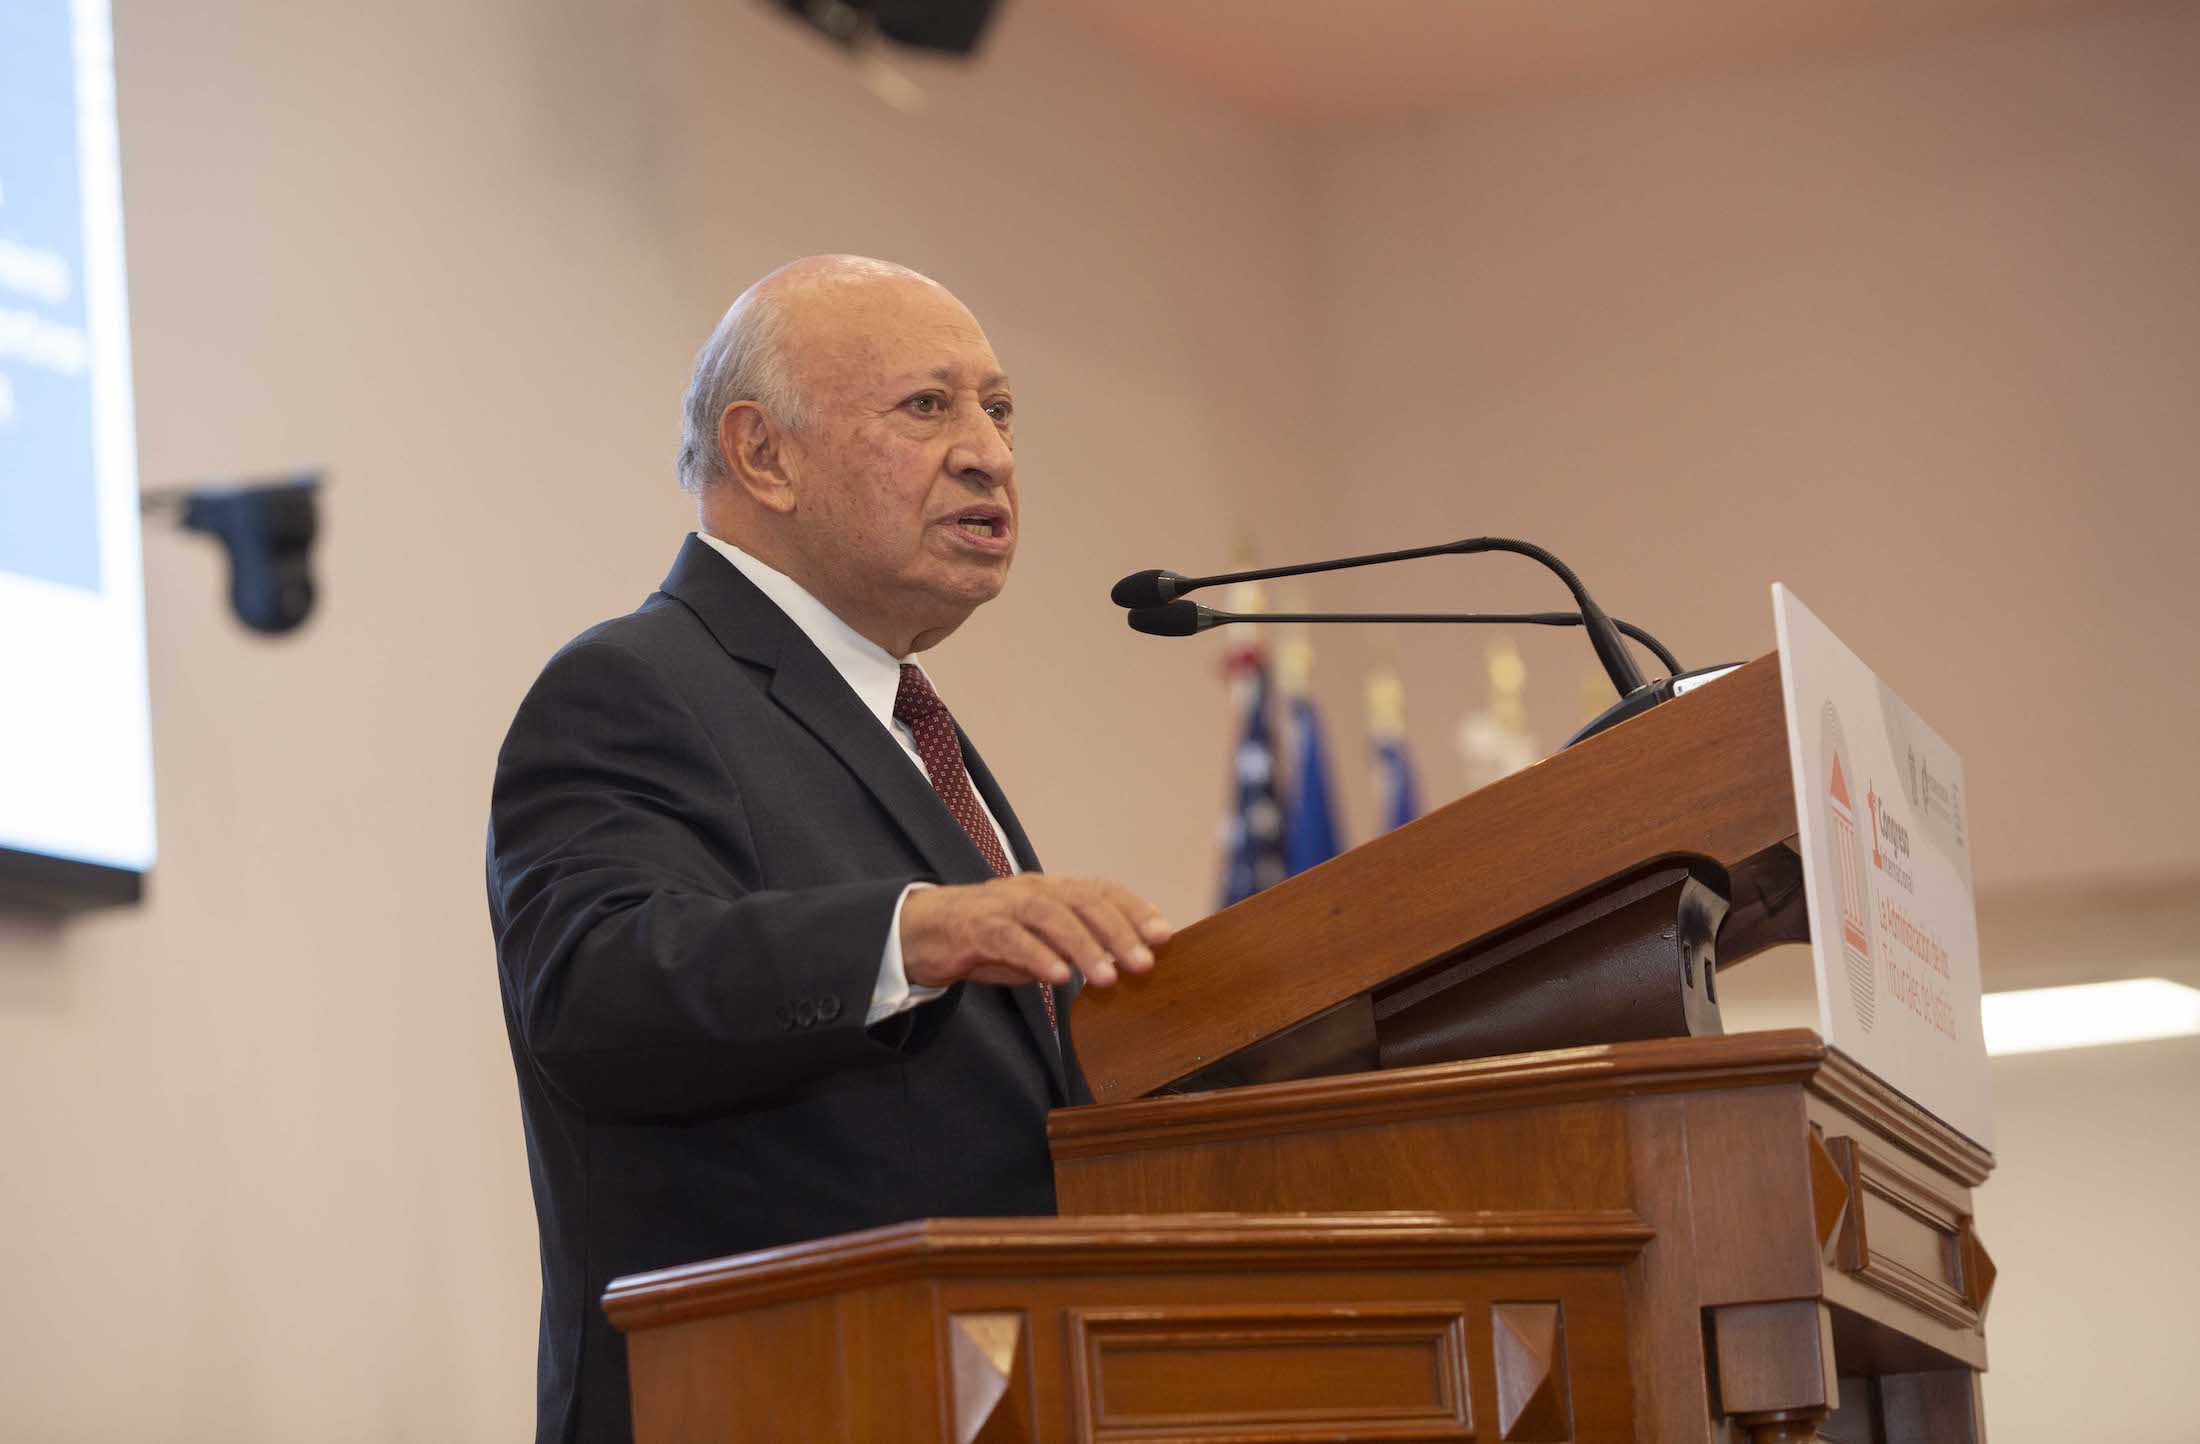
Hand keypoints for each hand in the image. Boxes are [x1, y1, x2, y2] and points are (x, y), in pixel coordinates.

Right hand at [900, 875, 1172, 991]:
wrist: (921, 933)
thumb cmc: (989, 940)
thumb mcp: (1039, 944)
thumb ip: (1073, 948)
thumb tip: (1121, 965)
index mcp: (1052, 890)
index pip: (1102, 890)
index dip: (1135, 909)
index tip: (1164, 934)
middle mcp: (1033, 889)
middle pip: (1083, 900)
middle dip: (1118, 931)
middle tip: (1144, 963)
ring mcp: (1003, 904)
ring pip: (1050, 915)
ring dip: (1083, 945)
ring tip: (1106, 978)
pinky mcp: (975, 926)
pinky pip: (1010, 938)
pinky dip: (1037, 955)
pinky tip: (1057, 976)